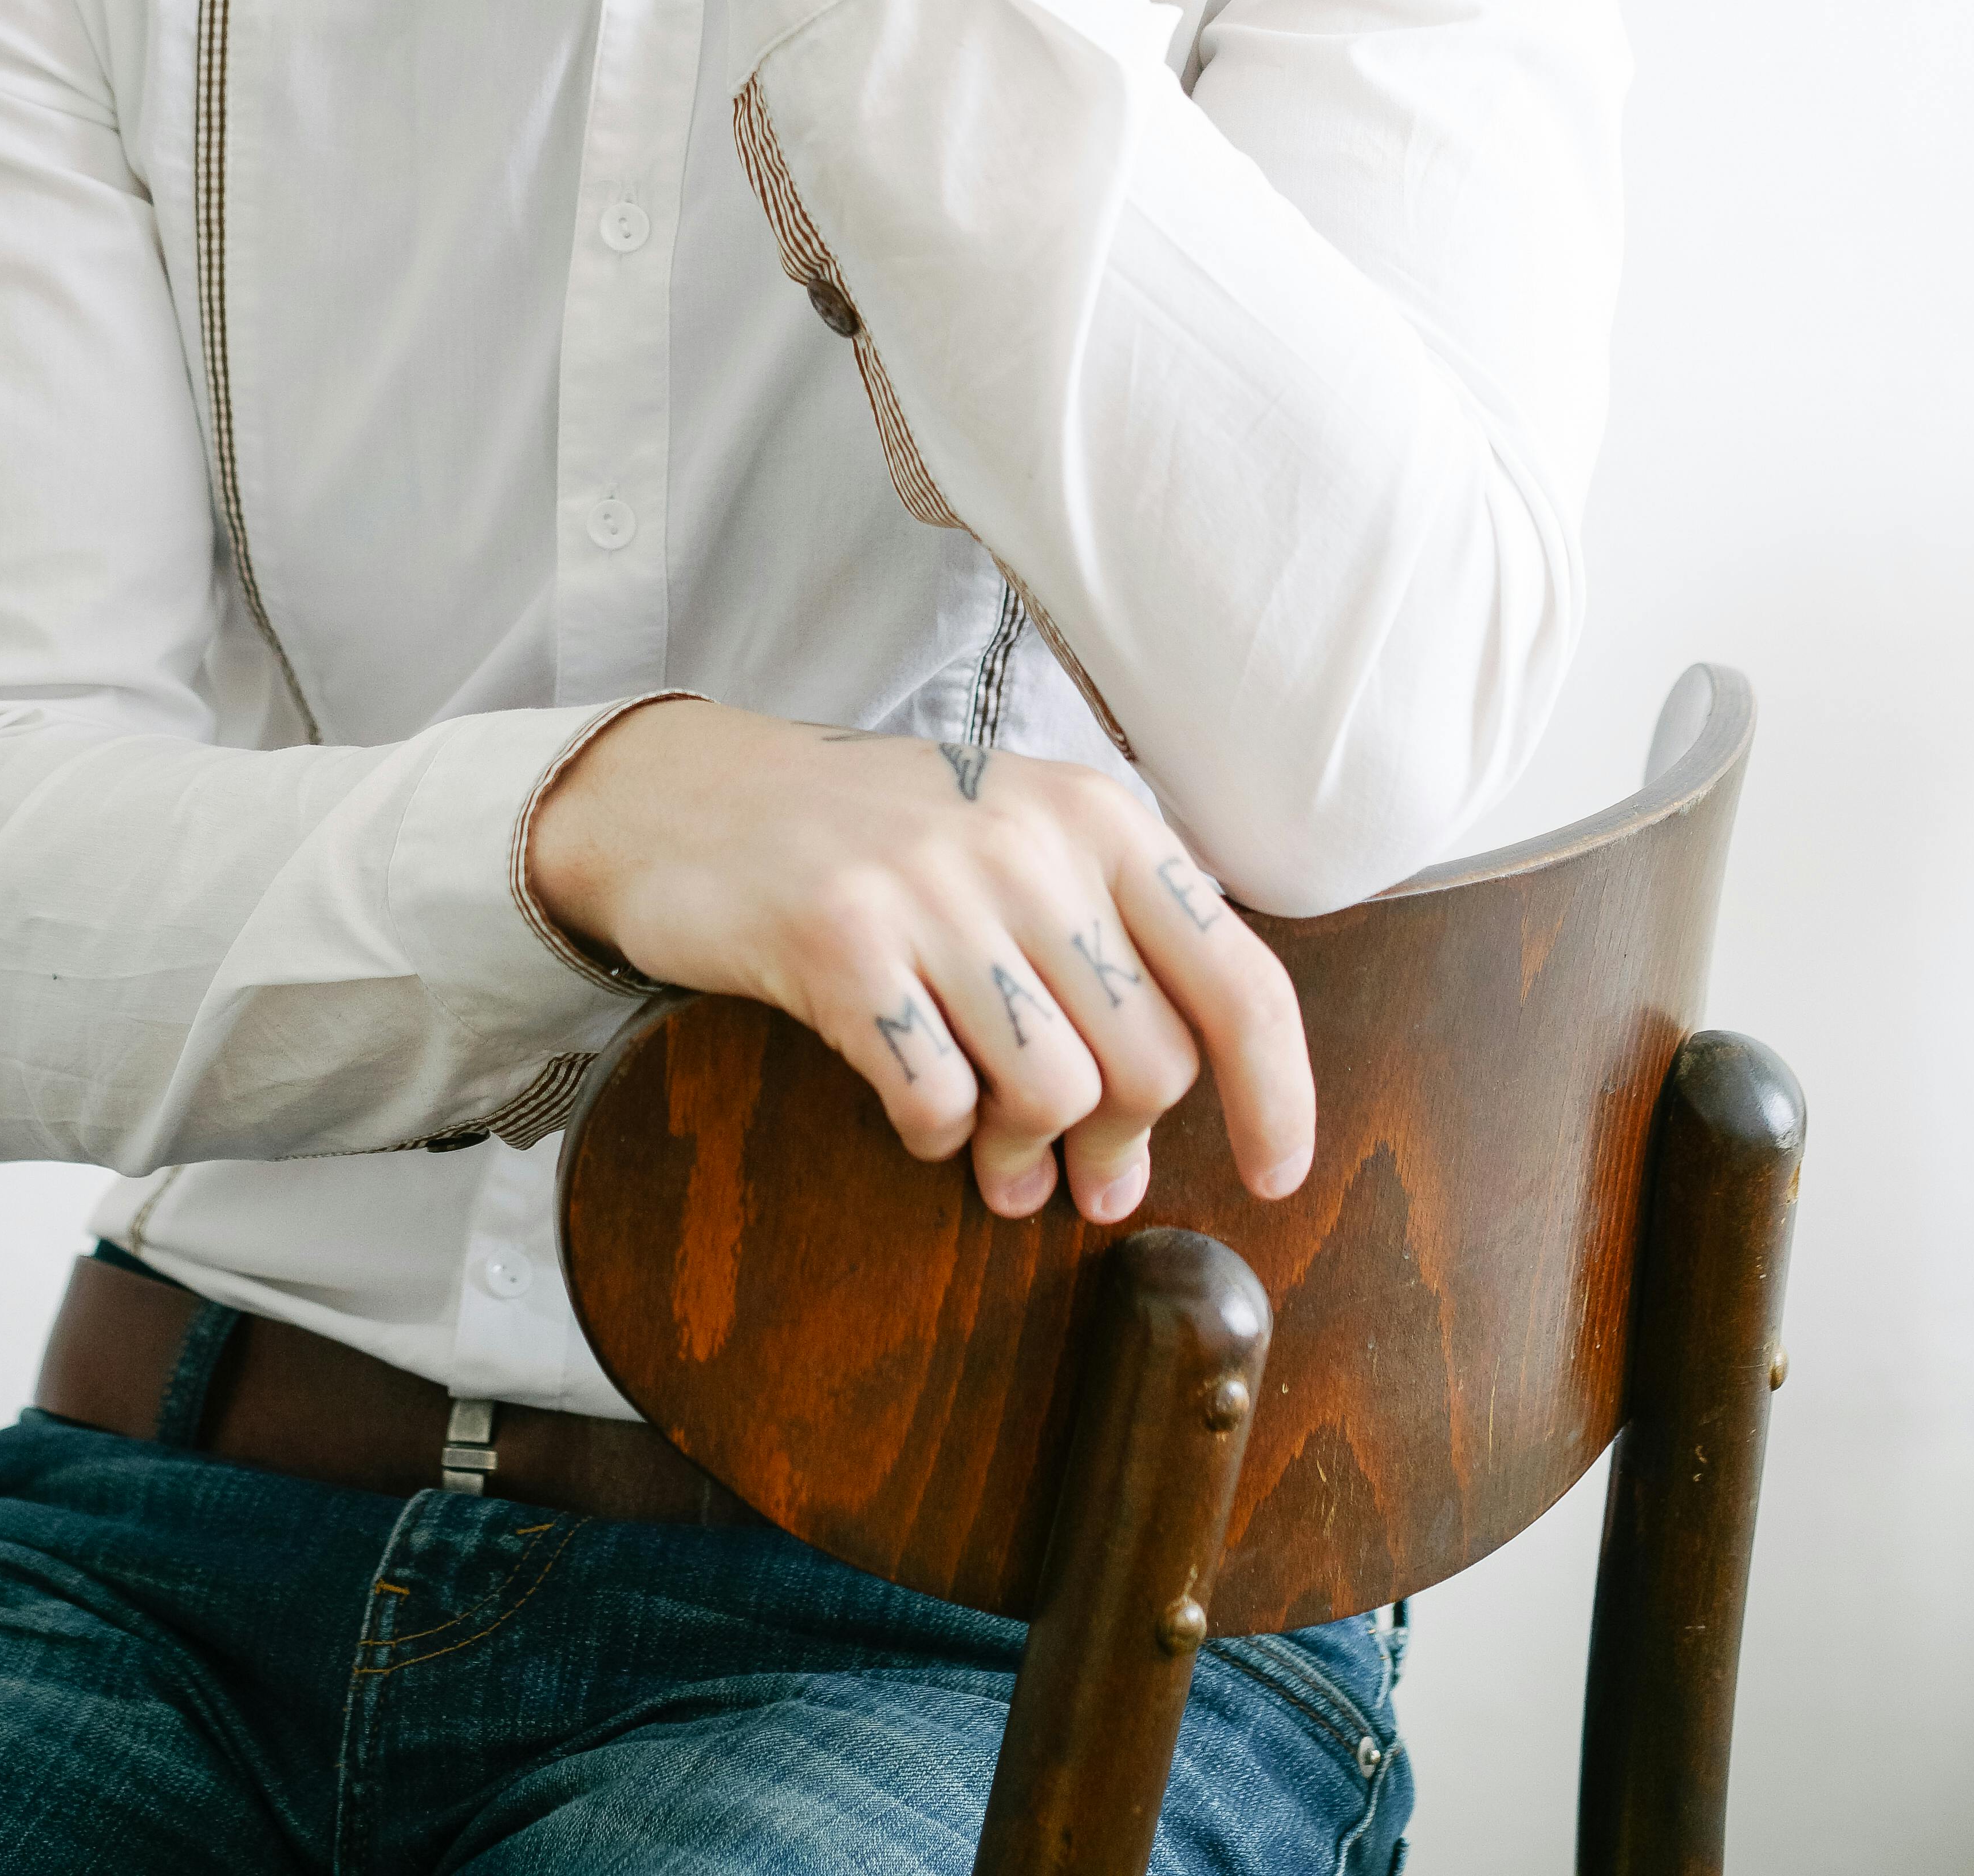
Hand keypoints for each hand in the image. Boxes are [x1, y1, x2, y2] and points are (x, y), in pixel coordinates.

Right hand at [528, 699, 1314, 1223]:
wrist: (696, 796)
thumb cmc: (877, 843)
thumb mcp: (1016, 859)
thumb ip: (1103, 972)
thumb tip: (1134, 1153)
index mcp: (1098, 817)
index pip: (1238, 978)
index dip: (1277, 1095)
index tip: (1275, 1176)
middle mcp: (1029, 841)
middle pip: (1151, 1062)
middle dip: (1119, 1143)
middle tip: (1076, 1175)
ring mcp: (932, 887)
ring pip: (1054, 1093)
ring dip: (1024, 1153)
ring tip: (993, 1155)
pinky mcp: (840, 941)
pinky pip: (938, 1101)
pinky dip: (934, 1133)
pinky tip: (911, 1104)